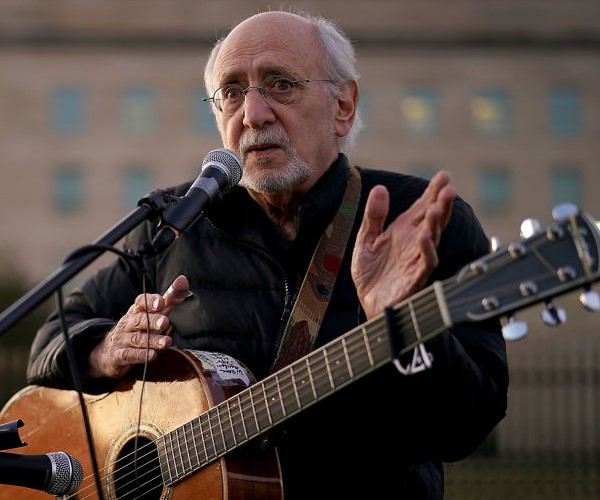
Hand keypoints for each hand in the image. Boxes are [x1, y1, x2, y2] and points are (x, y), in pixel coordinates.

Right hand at [86, 275, 189, 377]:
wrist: (109, 352)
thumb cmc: (139, 328)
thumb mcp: (154, 313)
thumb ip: (170, 298)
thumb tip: (183, 279)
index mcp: (136, 310)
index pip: (141, 302)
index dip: (150, 301)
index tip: (161, 302)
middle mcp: (127, 323)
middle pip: (139, 320)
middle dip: (152, 321)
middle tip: (165, 322)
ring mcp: (121, 339)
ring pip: (136, 339)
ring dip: (152, 340)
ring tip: (167, 342)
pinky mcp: (117, 356)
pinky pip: (128, 355)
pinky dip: (140, 355)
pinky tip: (152, 356)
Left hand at [351, 171, 454, 318]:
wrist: (367, 302)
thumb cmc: (371, 273)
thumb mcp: (366, 240)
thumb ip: (373, 216)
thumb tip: (380, 188)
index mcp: (404, 232)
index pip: (421, 208)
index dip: (432, 192)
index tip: (443, 175)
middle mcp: (414, 244)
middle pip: (432, 220)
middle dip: (441, 204)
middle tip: (448, 187)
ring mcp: (416, 260)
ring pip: (433, 239)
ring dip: (436, 223)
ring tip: (437, 206)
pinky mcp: (414, 278)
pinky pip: (425, 263)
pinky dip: (427, 249)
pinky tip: (425, 236)